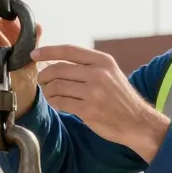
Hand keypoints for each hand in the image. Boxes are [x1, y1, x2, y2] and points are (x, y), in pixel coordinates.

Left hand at [32, 45, 170, 159]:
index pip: (69, 50)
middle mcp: (98, 74)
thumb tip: (57, 60)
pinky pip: (60, 102)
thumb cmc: (121, 98)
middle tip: (42, 80)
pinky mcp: (88, 110)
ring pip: (56, 86)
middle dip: (44, 75)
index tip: (34, 54)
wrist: (137, 122)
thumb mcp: (111, 73)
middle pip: (58, 69)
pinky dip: (54, 102)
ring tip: (51, 93)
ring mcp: (93, 92)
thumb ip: (89, 65)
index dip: (48, 51)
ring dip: (48, 91)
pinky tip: (57, 103)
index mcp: (103, 61)